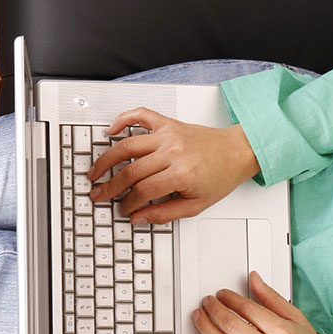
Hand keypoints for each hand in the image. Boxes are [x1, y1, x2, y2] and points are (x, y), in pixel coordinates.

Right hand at [86, 107, 259, 223]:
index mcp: (181, 173)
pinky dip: (123, 120)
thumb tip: (138, 217)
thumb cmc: (220, 176)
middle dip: (110, 186)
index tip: (123, 209)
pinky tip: (111, 131)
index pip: (142, 191)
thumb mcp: (196, 205)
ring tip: (95, 170)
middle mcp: (172, 152)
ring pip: (128, 145)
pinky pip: (140, 115)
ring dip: (106, 158)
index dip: (127, 203)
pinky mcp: (169, 123)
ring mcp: (169, 135)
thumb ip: (164, 213)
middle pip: (130, 170)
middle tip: (99, 194)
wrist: (237, 151)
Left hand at [191, 271, 332, 333]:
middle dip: (214, 309)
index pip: (247, 308)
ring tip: (199, 317)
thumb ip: (272, 298)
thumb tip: (254, 279)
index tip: (222, 294)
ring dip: (206, 328)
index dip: (230, 298)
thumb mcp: (296, 319)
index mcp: (281, 330)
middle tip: (207, 302)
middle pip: (231, 324)